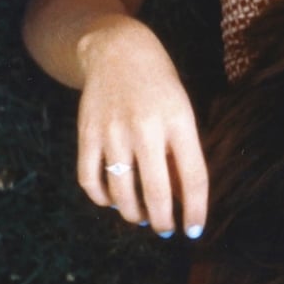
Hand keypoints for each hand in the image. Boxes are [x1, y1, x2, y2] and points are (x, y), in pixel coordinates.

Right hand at [73, 18, 209, 237]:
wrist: (119, 51)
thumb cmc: (160, 87)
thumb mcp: (182, 111)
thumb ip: (181, 150)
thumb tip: (179, 198)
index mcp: (179, 121)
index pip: (194, 177)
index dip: (195, 209)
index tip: (194, 231)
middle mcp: (146, 128)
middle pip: (156, 190)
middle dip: (163, 220)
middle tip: (166, 231)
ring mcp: (113, 132)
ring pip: (121, 190)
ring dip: (133, 213)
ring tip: (143, 218)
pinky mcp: (87, 134)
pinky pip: (90, 178)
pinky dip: (101, 198)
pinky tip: (113, 202)